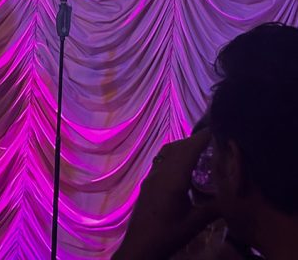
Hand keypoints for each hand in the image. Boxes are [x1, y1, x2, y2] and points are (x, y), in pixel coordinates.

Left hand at [113, 130, 219, 259]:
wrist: (140, 244)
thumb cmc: (168, 233)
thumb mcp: (195, 222)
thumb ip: (214, 208)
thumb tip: (233, 195)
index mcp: (172, 179)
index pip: (187, 151)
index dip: (201, 139)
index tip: (215, 129)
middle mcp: (160, 173)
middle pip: (176, 149)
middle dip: (194, 141)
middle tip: (213, 138)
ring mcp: (151, 177)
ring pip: (167, 154)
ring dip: (183, 147)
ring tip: (201, 149)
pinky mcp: (148, 183)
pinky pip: (162, 162)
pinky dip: (174, 156)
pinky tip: (184, 166)